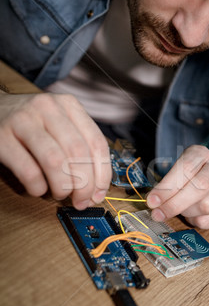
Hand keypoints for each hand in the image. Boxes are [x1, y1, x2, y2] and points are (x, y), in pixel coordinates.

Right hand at [0, 92, 110, 207]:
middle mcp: (48, 108)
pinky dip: (38, 187)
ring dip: (62, 187)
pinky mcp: (1, 137)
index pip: (96, 143)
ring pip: (55, 161)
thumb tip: (97, 187)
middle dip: (84, 185)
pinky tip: (38, 188)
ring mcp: (23, 121)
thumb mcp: (58, 123)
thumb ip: (79, 146)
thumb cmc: (30, 122)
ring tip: (59, 194)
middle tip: (80, 201)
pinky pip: (28, 170)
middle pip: (79, 153)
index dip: (102, 174)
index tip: (99, 194)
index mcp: (68, 105)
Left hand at [146, 145, 208, 228]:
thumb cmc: (191, 175)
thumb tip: (154, 202)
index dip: (167, 187)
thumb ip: (167, 184)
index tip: (152, 201)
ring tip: (182, 210)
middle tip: (158, 214)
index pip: (186, 169)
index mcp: (202, 154)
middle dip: (175, 204)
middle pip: (199, 187)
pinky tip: (193, 215)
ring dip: (187, 213)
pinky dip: (196, 221)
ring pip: (206, 206)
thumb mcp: (177, 170)